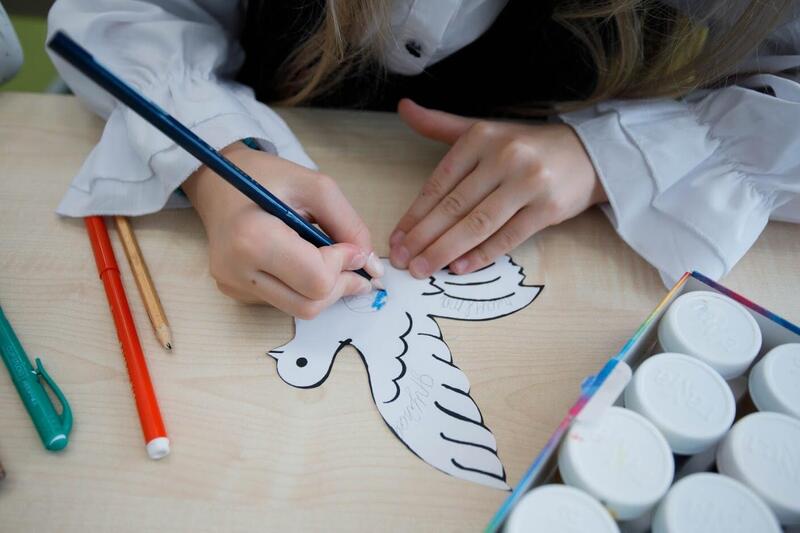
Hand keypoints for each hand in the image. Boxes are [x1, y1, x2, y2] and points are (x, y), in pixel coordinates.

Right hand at [183, 142, 383, 318]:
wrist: (216, 182)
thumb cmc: (265, 177)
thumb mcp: (315, 187)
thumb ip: (349, 225)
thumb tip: (370, 266)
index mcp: (252, 239)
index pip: (316, 280)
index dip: (344, 266)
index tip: (351, 246)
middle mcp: (236, 271)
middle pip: (309, 305)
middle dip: (340, 285)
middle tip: (354, 263)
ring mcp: (234, 286)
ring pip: (299, 309)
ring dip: (325, 288)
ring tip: (330, 259)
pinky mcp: (236, 292)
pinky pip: (284, 301)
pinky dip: (304, 286)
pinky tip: (301, 260)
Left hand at [389, 99, 606, 278]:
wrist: (588, 155)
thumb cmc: (526, 146)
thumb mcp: (483, 129)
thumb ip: (440, 124)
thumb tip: (404, 106)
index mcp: (481, 137)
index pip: (439, 182)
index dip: (414, 214)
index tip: (397, 238)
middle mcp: (504, 157)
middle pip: (455, 206)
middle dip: (423, 238)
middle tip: (401, 260)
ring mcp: (528, 183)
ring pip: (478, 224)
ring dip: (445, 250)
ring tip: (422, 269)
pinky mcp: (548, 209)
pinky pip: (508, 237)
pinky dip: (482, 255)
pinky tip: (458, 268)